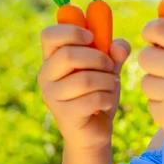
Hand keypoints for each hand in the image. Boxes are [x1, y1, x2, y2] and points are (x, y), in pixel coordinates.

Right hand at [37, 24, 130, 153]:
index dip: (71, 31)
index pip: (49, 35)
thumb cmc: (97, 93)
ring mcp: (52, 96)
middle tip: (110, 66)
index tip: (92, 37)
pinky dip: (107, 99)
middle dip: (98, 58)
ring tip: (111, 86)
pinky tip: (106, 104)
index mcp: (52, 58)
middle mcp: (46, 75)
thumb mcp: (109, 68)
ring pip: (84, 79)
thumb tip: (118, 46)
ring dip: (107, 81)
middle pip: (68, 55)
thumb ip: (115, 53)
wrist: (94, 132)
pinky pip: (92, 99)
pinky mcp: (64, 114)